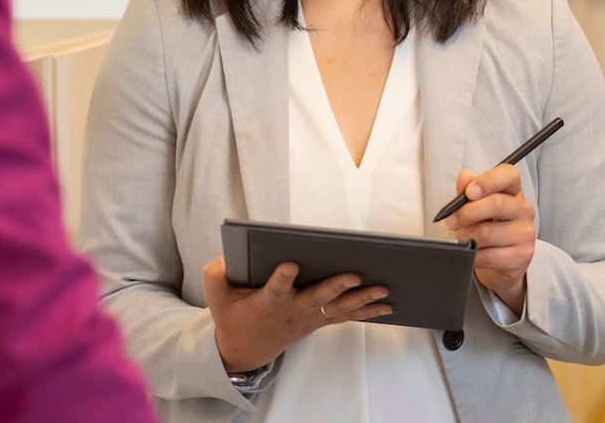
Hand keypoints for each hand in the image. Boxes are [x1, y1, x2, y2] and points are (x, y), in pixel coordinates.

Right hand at [201, 256, 391, 372]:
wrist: (245, 350)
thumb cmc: (233, 315)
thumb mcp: (217, 295)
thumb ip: (217, 273)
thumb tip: (228, 254)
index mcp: (267, 302)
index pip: (275, 288)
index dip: (282, 278)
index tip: (290, 265)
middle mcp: (292, 311)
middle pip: (316, 299)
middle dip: (336, 287)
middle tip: (355, 276)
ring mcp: (308, 318)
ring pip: (338, 309)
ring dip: (362, 300)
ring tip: (384, 290)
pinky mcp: (319, 321)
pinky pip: (345, 316)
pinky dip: (367, 311)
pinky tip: (387, 305)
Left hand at [444, 164, 535, 312]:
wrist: (497, 261)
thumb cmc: (485, 227)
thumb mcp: (474, 206)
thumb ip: (467, 189)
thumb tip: (464, 177)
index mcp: (513, 190)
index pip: (509, 175)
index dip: (488, 181)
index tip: (469, 192)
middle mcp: (523, 209)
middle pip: (496, 203)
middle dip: (467, 213)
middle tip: (451, 221)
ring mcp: (525, 233)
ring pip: (488, 232)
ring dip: (467, 237)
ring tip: (460, 239)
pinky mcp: (522, 255)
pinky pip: (490, 255)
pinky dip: (474, 256)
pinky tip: (471, 254)